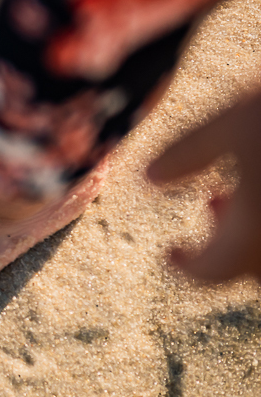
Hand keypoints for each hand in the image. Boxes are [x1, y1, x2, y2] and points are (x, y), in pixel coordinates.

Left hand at [147, 87, 260, 282]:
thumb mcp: (234, 122)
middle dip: (229, 248)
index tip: (171, 252)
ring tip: (243, 189)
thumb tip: (148, 176)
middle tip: (214, 203)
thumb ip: (189, 153)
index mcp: (254, 237)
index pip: (214, 272)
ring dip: (257, 238)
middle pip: (255, 274)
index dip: (188, 266)